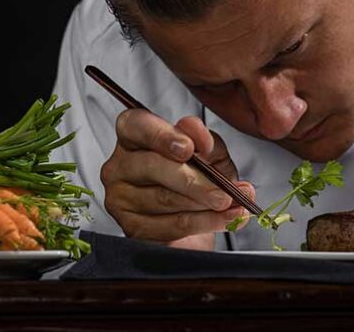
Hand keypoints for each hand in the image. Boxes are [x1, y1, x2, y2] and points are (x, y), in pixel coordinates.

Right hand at [100, 109, 254, 248]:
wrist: (200, 218)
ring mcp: (121, 198)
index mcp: (135, 135)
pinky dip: (204, 222)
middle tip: (223, 192)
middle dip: (194, 181)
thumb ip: (206, 140)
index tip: (189, 148)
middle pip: (152, 166)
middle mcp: (121, 164)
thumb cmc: (201, 177)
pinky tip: (225, 218)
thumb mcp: (211, 153)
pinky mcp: (132, 228)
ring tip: (231, 204)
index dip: (161, 135)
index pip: (134, 125)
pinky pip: (171, 225)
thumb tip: (197, 134)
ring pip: (164, 199)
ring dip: (204, 204)